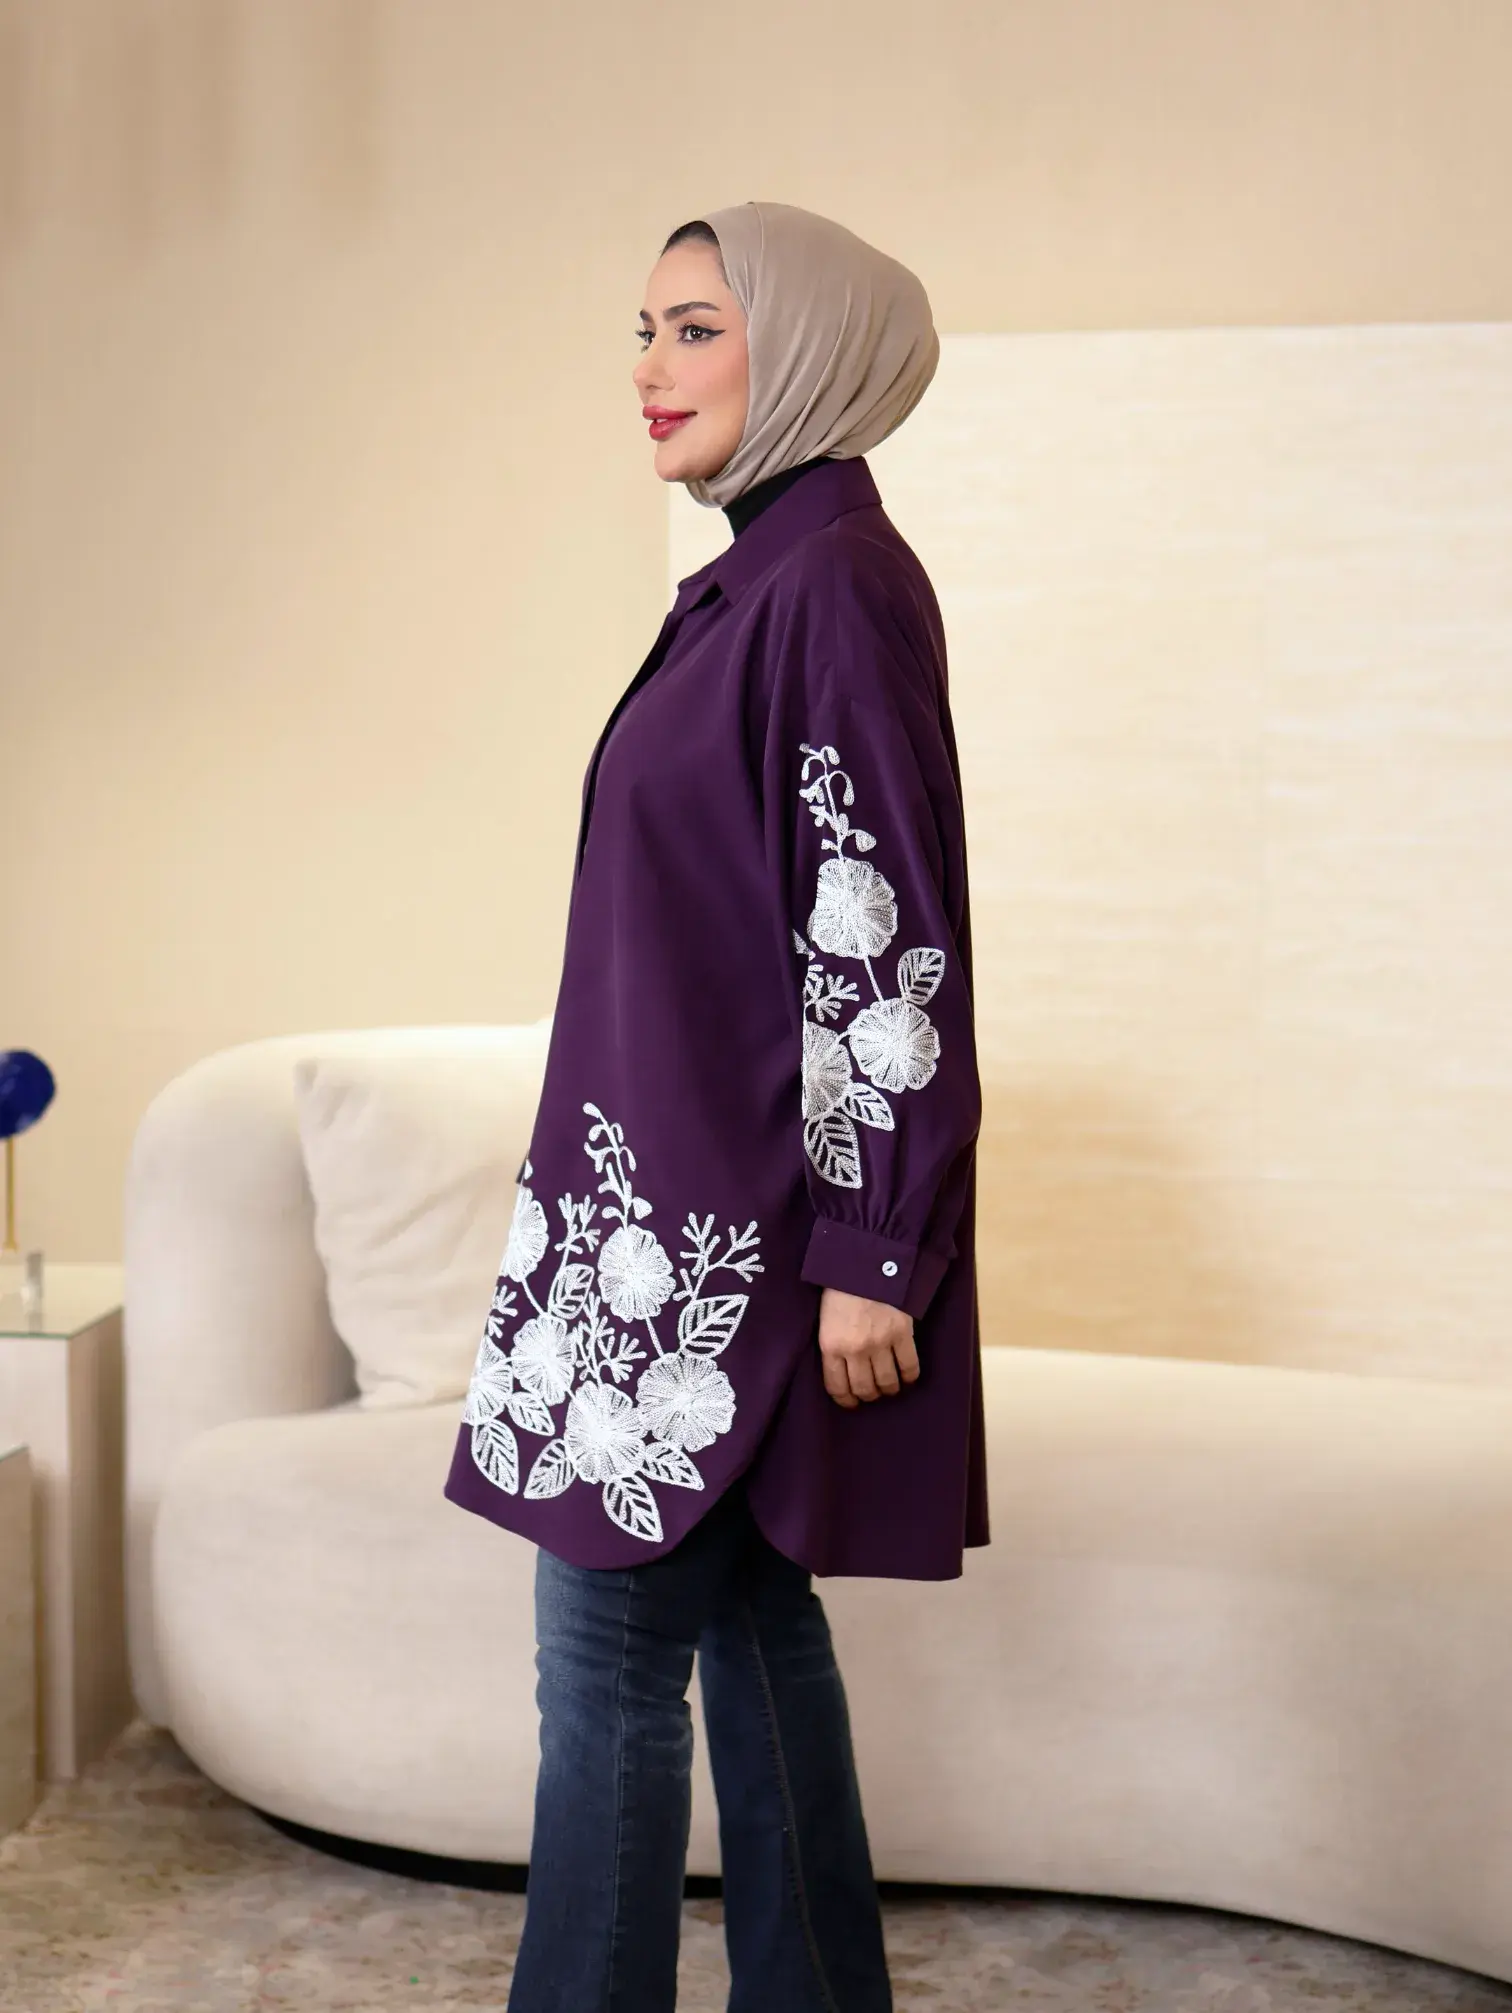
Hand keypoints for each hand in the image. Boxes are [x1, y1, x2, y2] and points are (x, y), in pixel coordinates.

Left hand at [817, 1287, 920, 1408]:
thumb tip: (839, 1364)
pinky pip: (909, 1366)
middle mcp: (855, 1350)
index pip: (836, 1386)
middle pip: (864, 1389)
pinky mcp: (903, 1335)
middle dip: (869, 1395)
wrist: (868, 1258)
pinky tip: (908, 1376)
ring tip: (890, 1385)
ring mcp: (880, 1344)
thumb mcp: (825, 1315)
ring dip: (889, 1388)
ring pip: (887, 1383)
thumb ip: (832, 1341)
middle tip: (872, 1392)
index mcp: (830, 1344)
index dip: (845, 1400)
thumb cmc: (841, 1284)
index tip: (851, 1402)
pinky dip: (909, 1376)